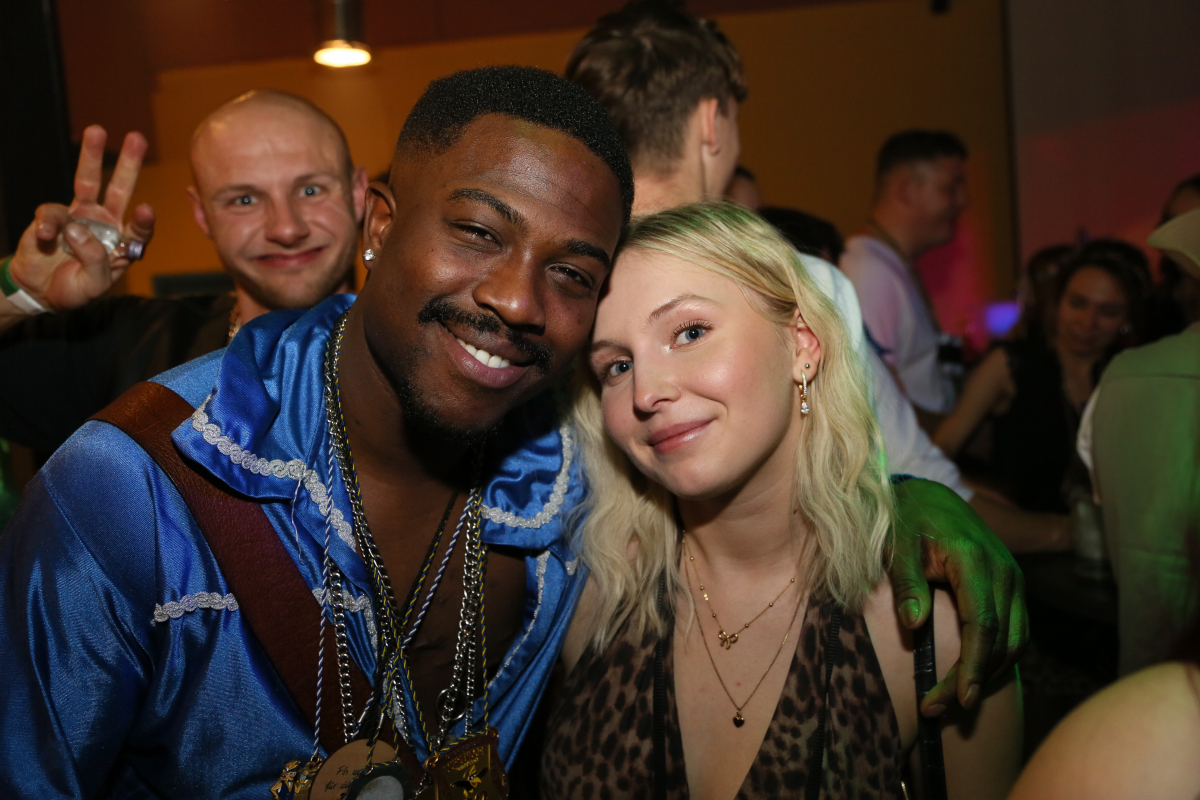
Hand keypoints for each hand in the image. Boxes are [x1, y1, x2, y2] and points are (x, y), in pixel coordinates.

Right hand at [6, 125, 153, 312]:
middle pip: (120, 190)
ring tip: (97, 131)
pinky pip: (52, 214)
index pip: (139, 230)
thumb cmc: (74, 289)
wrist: (40, 290)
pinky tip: (44, 238)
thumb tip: (78, 229)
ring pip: (87, 182)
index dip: (144, 221)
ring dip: (92, 156)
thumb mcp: (92, 285)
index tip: (145, 209)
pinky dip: (47, 225)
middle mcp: (106, 224)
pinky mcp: (53, 217)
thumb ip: (94, 260)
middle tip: (138, 138)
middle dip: (130, 164)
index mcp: (123, 244)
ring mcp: (80, 216)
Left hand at [887, 478, 1026, 715]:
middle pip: (1000, 641)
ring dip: (986, 675)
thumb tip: (914, 625)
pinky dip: (995, 659)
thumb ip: (906, 582)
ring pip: (1014, 642)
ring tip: (948, 702)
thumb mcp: (897, 544)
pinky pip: (1014, 633)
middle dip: (971, 680)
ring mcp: (1013, 580)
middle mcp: (1004, 572)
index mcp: (974, 560)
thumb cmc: (907, 520)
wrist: (929, 496)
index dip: (971, 665)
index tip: (956, 698)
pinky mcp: (1011, 589)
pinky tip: (967, 677)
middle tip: (934, 709)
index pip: (982, 623)